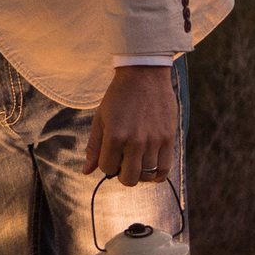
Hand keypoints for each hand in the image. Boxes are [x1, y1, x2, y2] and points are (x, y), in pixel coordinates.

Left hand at [85, 66, 177, 185]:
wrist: (144, 75)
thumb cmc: (119, 96)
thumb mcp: (100, 119)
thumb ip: (94, 147)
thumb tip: (86, 172)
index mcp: (114, 136)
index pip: (107, 169)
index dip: (107, 165)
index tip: (110, 155)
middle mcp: (134, 142)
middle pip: (128, 179)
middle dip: (122, 174)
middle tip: (124, 161)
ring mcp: (153, 141)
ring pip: (146, 176)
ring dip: (139, 174)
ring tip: (137, 161)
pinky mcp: (168, 139)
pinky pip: (164, 170)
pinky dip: (156, 175)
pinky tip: (150, 166)